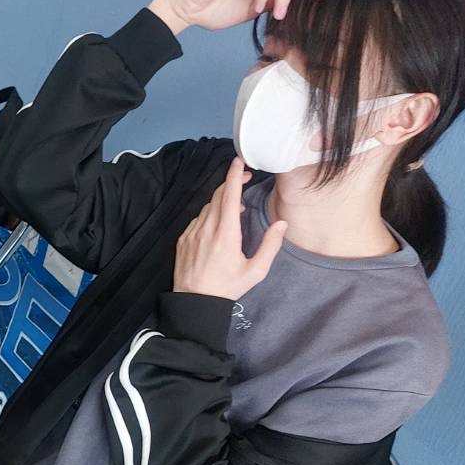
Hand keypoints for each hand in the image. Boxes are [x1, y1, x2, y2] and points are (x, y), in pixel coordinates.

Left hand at [173, 157, 285, 299]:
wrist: (195, 302)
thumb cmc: (228, 288)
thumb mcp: (256, 271)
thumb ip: (271, 245)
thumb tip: (282, 224)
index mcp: (226, 234)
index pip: (229, 196)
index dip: (234, 176)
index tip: (239, 161)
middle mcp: (206, 229)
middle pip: (217, 196)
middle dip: (231, 183)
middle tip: (245, 179)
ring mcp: (192, 233)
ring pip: (206, 207)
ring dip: (221, 201)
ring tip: (235, 210)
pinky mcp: (183, 239)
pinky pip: (197, 219)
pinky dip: (209, 215)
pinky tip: (217, 225)